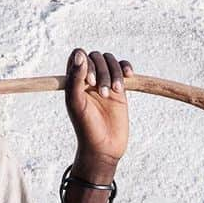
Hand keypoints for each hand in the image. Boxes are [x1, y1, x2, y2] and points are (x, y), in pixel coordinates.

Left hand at [63, 49, 132, 175]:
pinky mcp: (119, 88)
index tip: (90, 82)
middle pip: (96, 57)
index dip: (85, 62)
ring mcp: (105, 80)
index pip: (78, 55)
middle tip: (103, 94)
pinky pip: (123, 68)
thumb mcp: (76, 103)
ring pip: (110, 60)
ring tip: (115, 91)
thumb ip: (75, 78)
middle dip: (102, 71)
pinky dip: (126, 67)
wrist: (104, 147)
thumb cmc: (85, 126)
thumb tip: (80, 54)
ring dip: (114, 72)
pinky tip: (129, 75)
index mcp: (74, 78)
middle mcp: (89, 76)